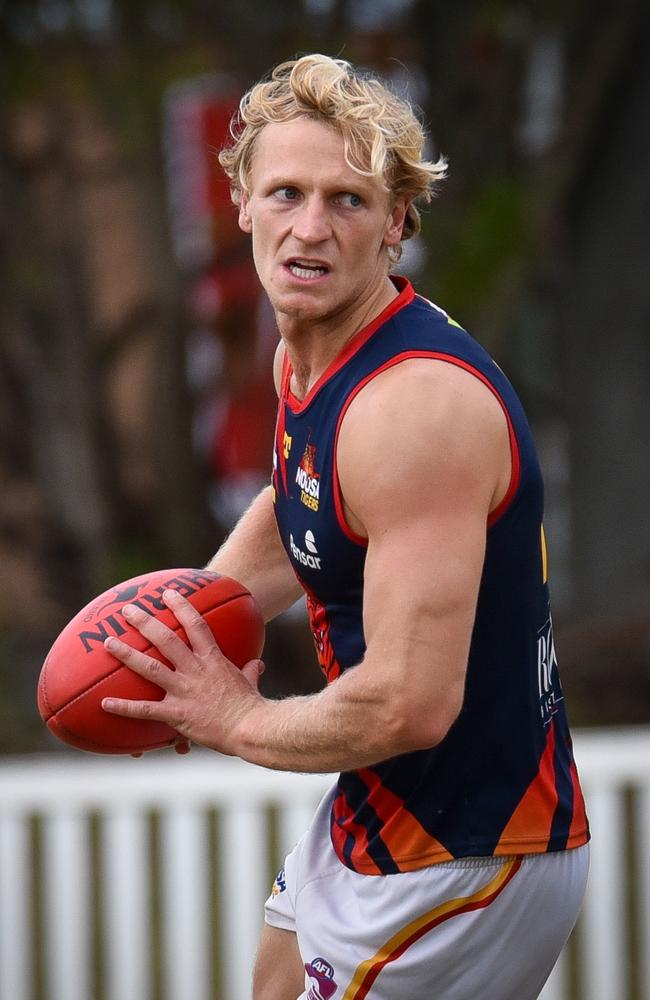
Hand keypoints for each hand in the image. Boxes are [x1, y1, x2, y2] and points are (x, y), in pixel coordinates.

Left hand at [101, 589, 264, 753]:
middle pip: (166, 640)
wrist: (250, 728)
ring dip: (127, 654)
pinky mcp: (176, 714)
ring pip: (150, 668)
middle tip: (127, 610)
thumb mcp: (251, 683)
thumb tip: (257, 664)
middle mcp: (195, 670)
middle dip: (145, 622)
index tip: (167, 594)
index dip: (181, 607)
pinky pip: (145, 710)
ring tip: (108, 643)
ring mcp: (184, 691)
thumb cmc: (252, 707)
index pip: (196, 625)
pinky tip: (104, 703)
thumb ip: (250, 671)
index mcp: (213, 660)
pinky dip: (123, 707)